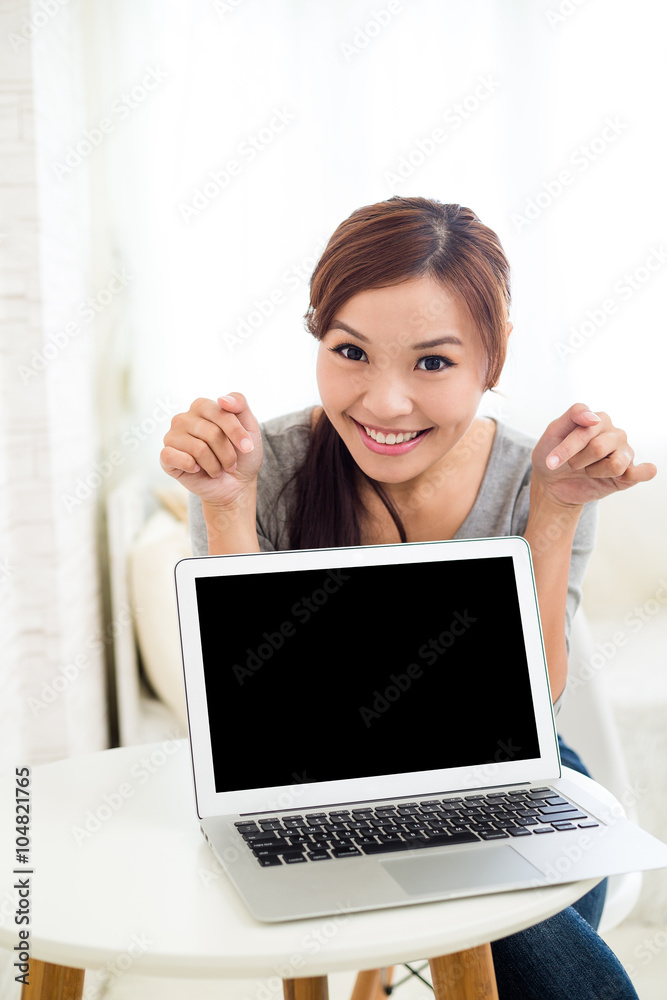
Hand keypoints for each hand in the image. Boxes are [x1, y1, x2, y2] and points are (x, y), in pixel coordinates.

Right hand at [160, 393, 262, 508]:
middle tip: (231, 463)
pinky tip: (196, 469)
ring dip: (215, 465)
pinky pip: (174, 457)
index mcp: (202, 406)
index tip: (248, 448)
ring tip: (217, 469)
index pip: (221, 412)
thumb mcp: (250, 427)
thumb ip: (240, 404)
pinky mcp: (166, 456)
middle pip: (211, 433)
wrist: (235, 485)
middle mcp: (183, 418)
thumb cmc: (241, 454)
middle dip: (228, 453)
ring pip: (198, 448)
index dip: (237, 432)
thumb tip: (221, 398)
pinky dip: (191, 467)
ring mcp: (172, 437)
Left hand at [532, 403, 656, 507]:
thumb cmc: (553, 453)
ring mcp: (625, 453)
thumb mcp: (554, 432)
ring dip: (594, 472)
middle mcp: (615, 434)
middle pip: (598, 448)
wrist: (552, 482)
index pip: (587, 427)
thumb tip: (594, 417)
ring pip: (616, 464)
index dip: (566, 448)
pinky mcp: (629, 474)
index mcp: (599, 419)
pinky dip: (636, 474)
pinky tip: (621, 477)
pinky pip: (646, 472)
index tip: (551, 461)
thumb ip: (573, 415)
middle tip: (572, 464)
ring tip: (589, 470)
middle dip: (577, 461)